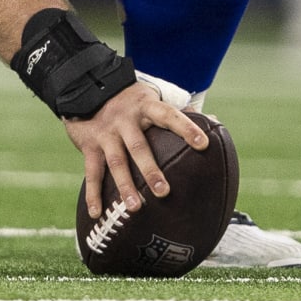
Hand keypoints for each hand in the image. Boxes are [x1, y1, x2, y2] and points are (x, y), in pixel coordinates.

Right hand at [63, 80, 209, 220]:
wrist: (87, 87)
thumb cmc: (131, 99)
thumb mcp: (153, 97)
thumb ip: (180, 109)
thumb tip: (214, 120)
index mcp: (146, 107)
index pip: (169, 115)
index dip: (186, 128)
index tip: (203, 144)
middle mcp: (125, 120)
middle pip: (139, 147)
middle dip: (150, 170)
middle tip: (164, 192)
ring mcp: (106, 133)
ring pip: (116, 162)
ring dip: (125, 186)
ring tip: (135, 207)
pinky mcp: (89, 145)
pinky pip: (92, 172)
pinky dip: (93, 194)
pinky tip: (96, 214)